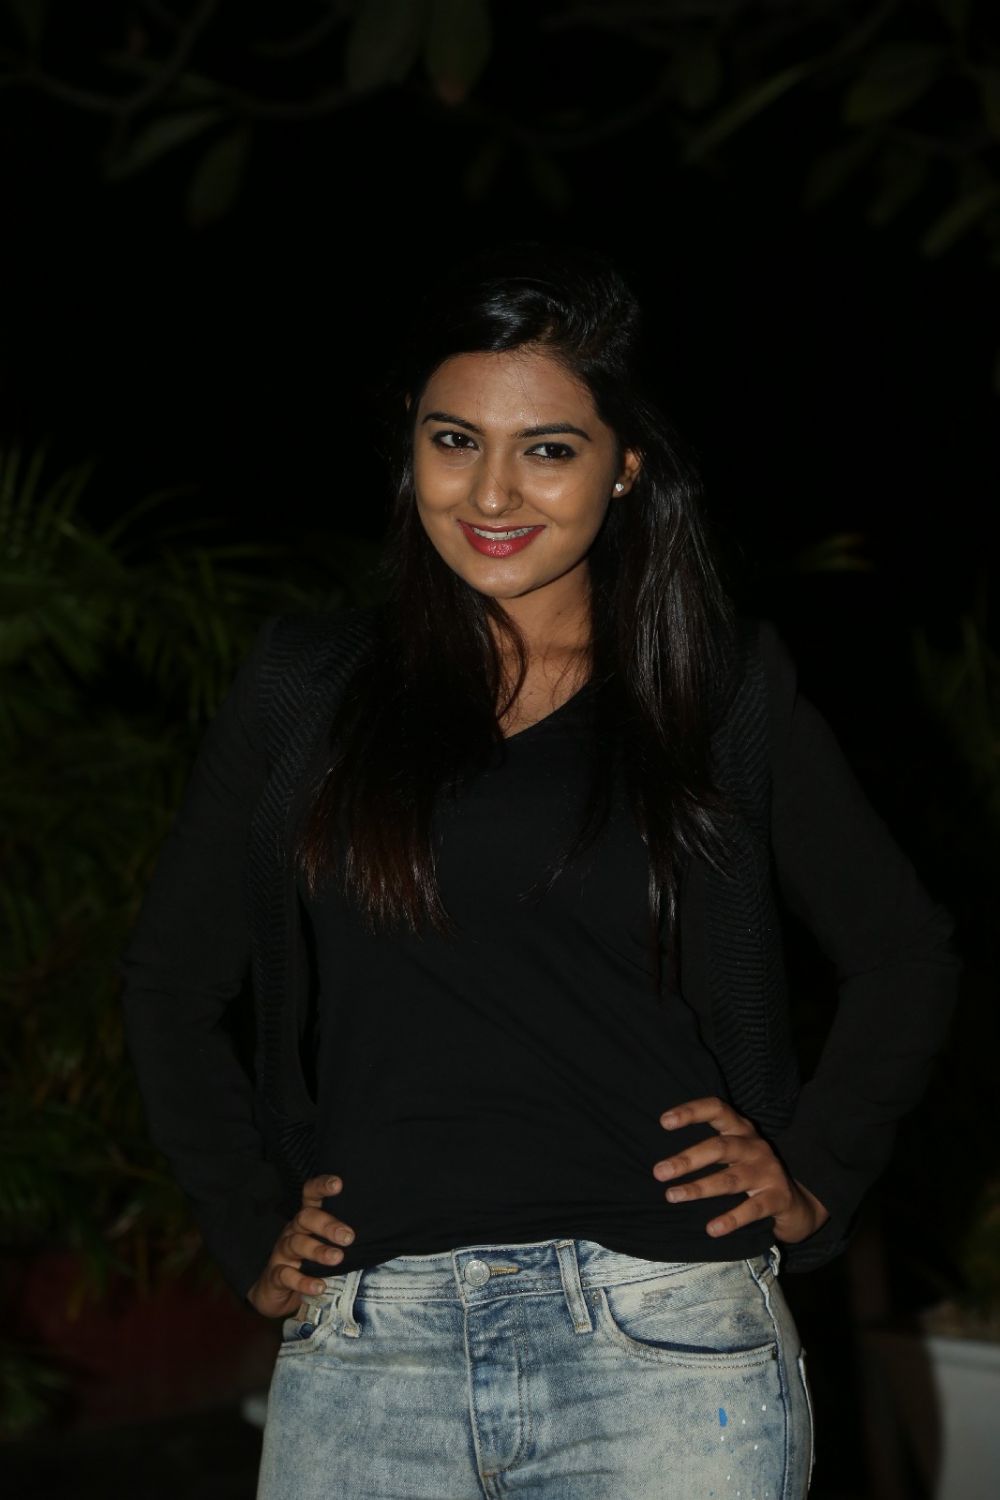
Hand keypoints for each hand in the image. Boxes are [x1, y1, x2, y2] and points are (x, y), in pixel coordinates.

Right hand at [246, 1174, 355, 1317]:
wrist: (278, 1292)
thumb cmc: (312, 1262)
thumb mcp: (327, 1245)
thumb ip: (344, 1237)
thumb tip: (382, 1235)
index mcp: (308, 1219)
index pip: (310, 1194)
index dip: (321, 1186)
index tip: (338, 1184)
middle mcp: (293, 1230)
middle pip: (305, 1217)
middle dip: (327, 1224)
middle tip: (348, 1237)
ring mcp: (282, 1252)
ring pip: (296, 1243)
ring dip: (318, 1251)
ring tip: (337, 1258)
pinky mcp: (276, 1275)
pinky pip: (286, 1275)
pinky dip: (303, 1282)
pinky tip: (319, 1287)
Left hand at [652, 1097, 829, 1243]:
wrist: (797, 1203)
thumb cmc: (751, 1174)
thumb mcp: (733, 1154)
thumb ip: (708, 1149)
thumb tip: (662, 1161)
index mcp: (741, 1130)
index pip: (717, 1109)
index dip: (691, 1112)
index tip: (664, 1121)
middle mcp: (755, 1146)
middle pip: (720, 1147)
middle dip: (688, 1159)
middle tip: (659, 1172)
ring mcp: (769, 1171)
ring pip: (731, 1179)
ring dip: (699, 1188)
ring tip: (672, 1196)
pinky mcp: (779, 1198)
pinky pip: (753, 1208)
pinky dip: (731, 1219)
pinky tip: (712, 1229)